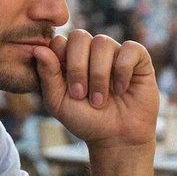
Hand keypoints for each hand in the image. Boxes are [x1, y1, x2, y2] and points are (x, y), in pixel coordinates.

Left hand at [33, 30, 158, 147]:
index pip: (59, 40)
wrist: (116, 139)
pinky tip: (121, 90)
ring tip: (100, 100)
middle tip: (80, 95)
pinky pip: (129, 49)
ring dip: (99, 75)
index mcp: (70, 58)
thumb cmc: (86, 120)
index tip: (66, 87)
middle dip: (77, 67)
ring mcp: (115, 53)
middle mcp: (92, 51)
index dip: (60, 59)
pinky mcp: (138, 59)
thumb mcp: (59, 102)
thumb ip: (47, 75)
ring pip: (103, 42)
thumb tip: (38, 49)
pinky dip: (123, 71)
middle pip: (79, 36)